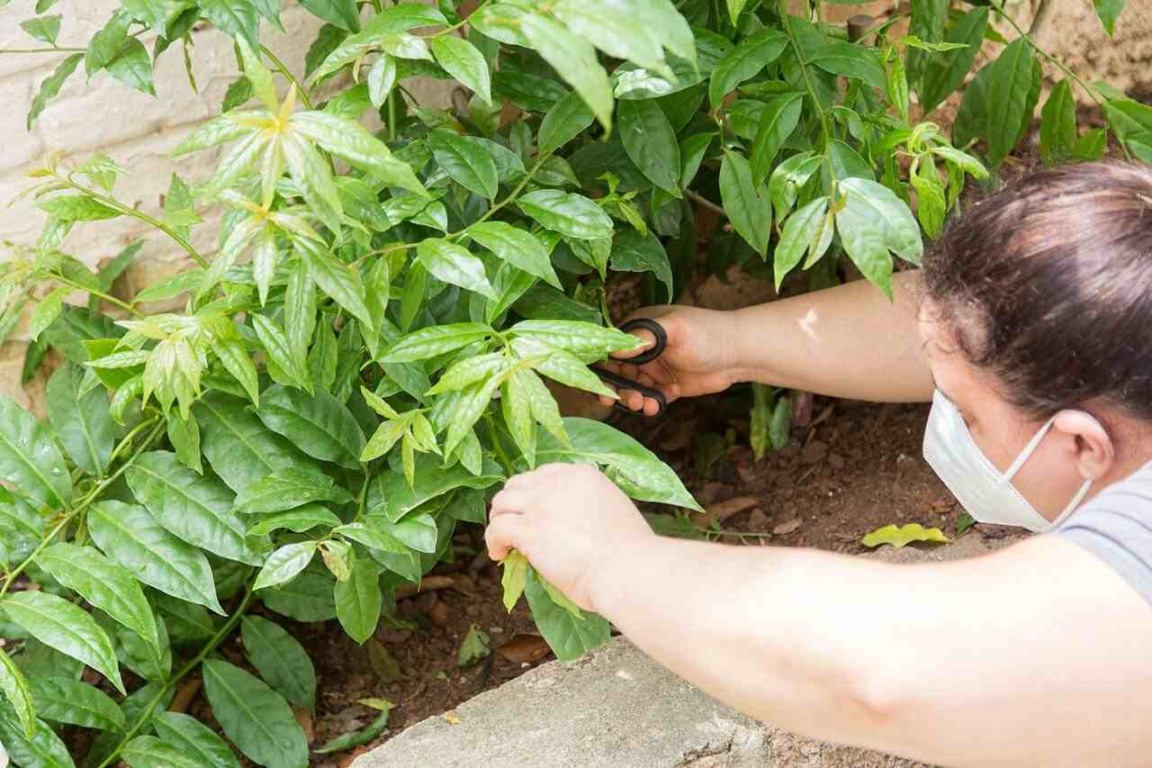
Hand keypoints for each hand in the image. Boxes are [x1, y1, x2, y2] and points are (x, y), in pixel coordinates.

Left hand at [486, 463, 654, 612]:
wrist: (627, 569)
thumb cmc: (629, 552)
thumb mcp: (612, 512)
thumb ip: (589, 509)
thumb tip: (573, 525)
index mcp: (583, 475)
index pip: (544, 474)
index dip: (534, 494)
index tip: (534, 512)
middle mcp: (558, 482)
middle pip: (518, 484)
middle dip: (513, 504)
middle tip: (514, 525)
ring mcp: (540, 504)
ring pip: (502, 502)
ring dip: (499, 520)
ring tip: (503, 540)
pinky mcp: (528, 529)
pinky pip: (497, 528)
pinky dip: (493, 541)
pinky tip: (500, 554)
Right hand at [599, 306, 741, 414]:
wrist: (738, 353)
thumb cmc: (707, 333)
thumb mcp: (674, 329)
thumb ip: (645, 337)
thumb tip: (613, 350)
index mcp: (639, 330)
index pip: (610, 349)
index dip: (603, 368)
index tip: (602, 386)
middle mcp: (643, 349)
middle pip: (617, 373)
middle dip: (618, 389)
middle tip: (626, 401)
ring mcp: (654, 368)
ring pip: (632, 388)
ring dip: (633, 399)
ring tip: (644, 405)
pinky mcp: (666, 385)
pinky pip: (649, 398)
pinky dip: (649, 403)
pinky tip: (657, 405)